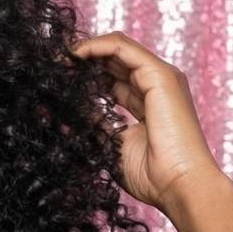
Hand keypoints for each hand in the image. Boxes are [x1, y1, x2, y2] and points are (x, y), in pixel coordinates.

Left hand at [67, 32, 226, 212]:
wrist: (179, 185)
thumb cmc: (152, 176)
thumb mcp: (112, 144)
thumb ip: (96, 122)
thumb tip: (71, 108)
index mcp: (147, 103)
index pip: (113, 79)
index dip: (86, 76)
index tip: (59, 79)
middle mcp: (155, 86)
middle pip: (114, 61)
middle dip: (83, 59)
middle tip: (53, 65)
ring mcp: (160, 78)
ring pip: (117, 48)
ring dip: (86, 49)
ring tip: (60, 58)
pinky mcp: (160, 75)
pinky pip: (121, 48)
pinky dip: (96, 46)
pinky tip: (74, 54)